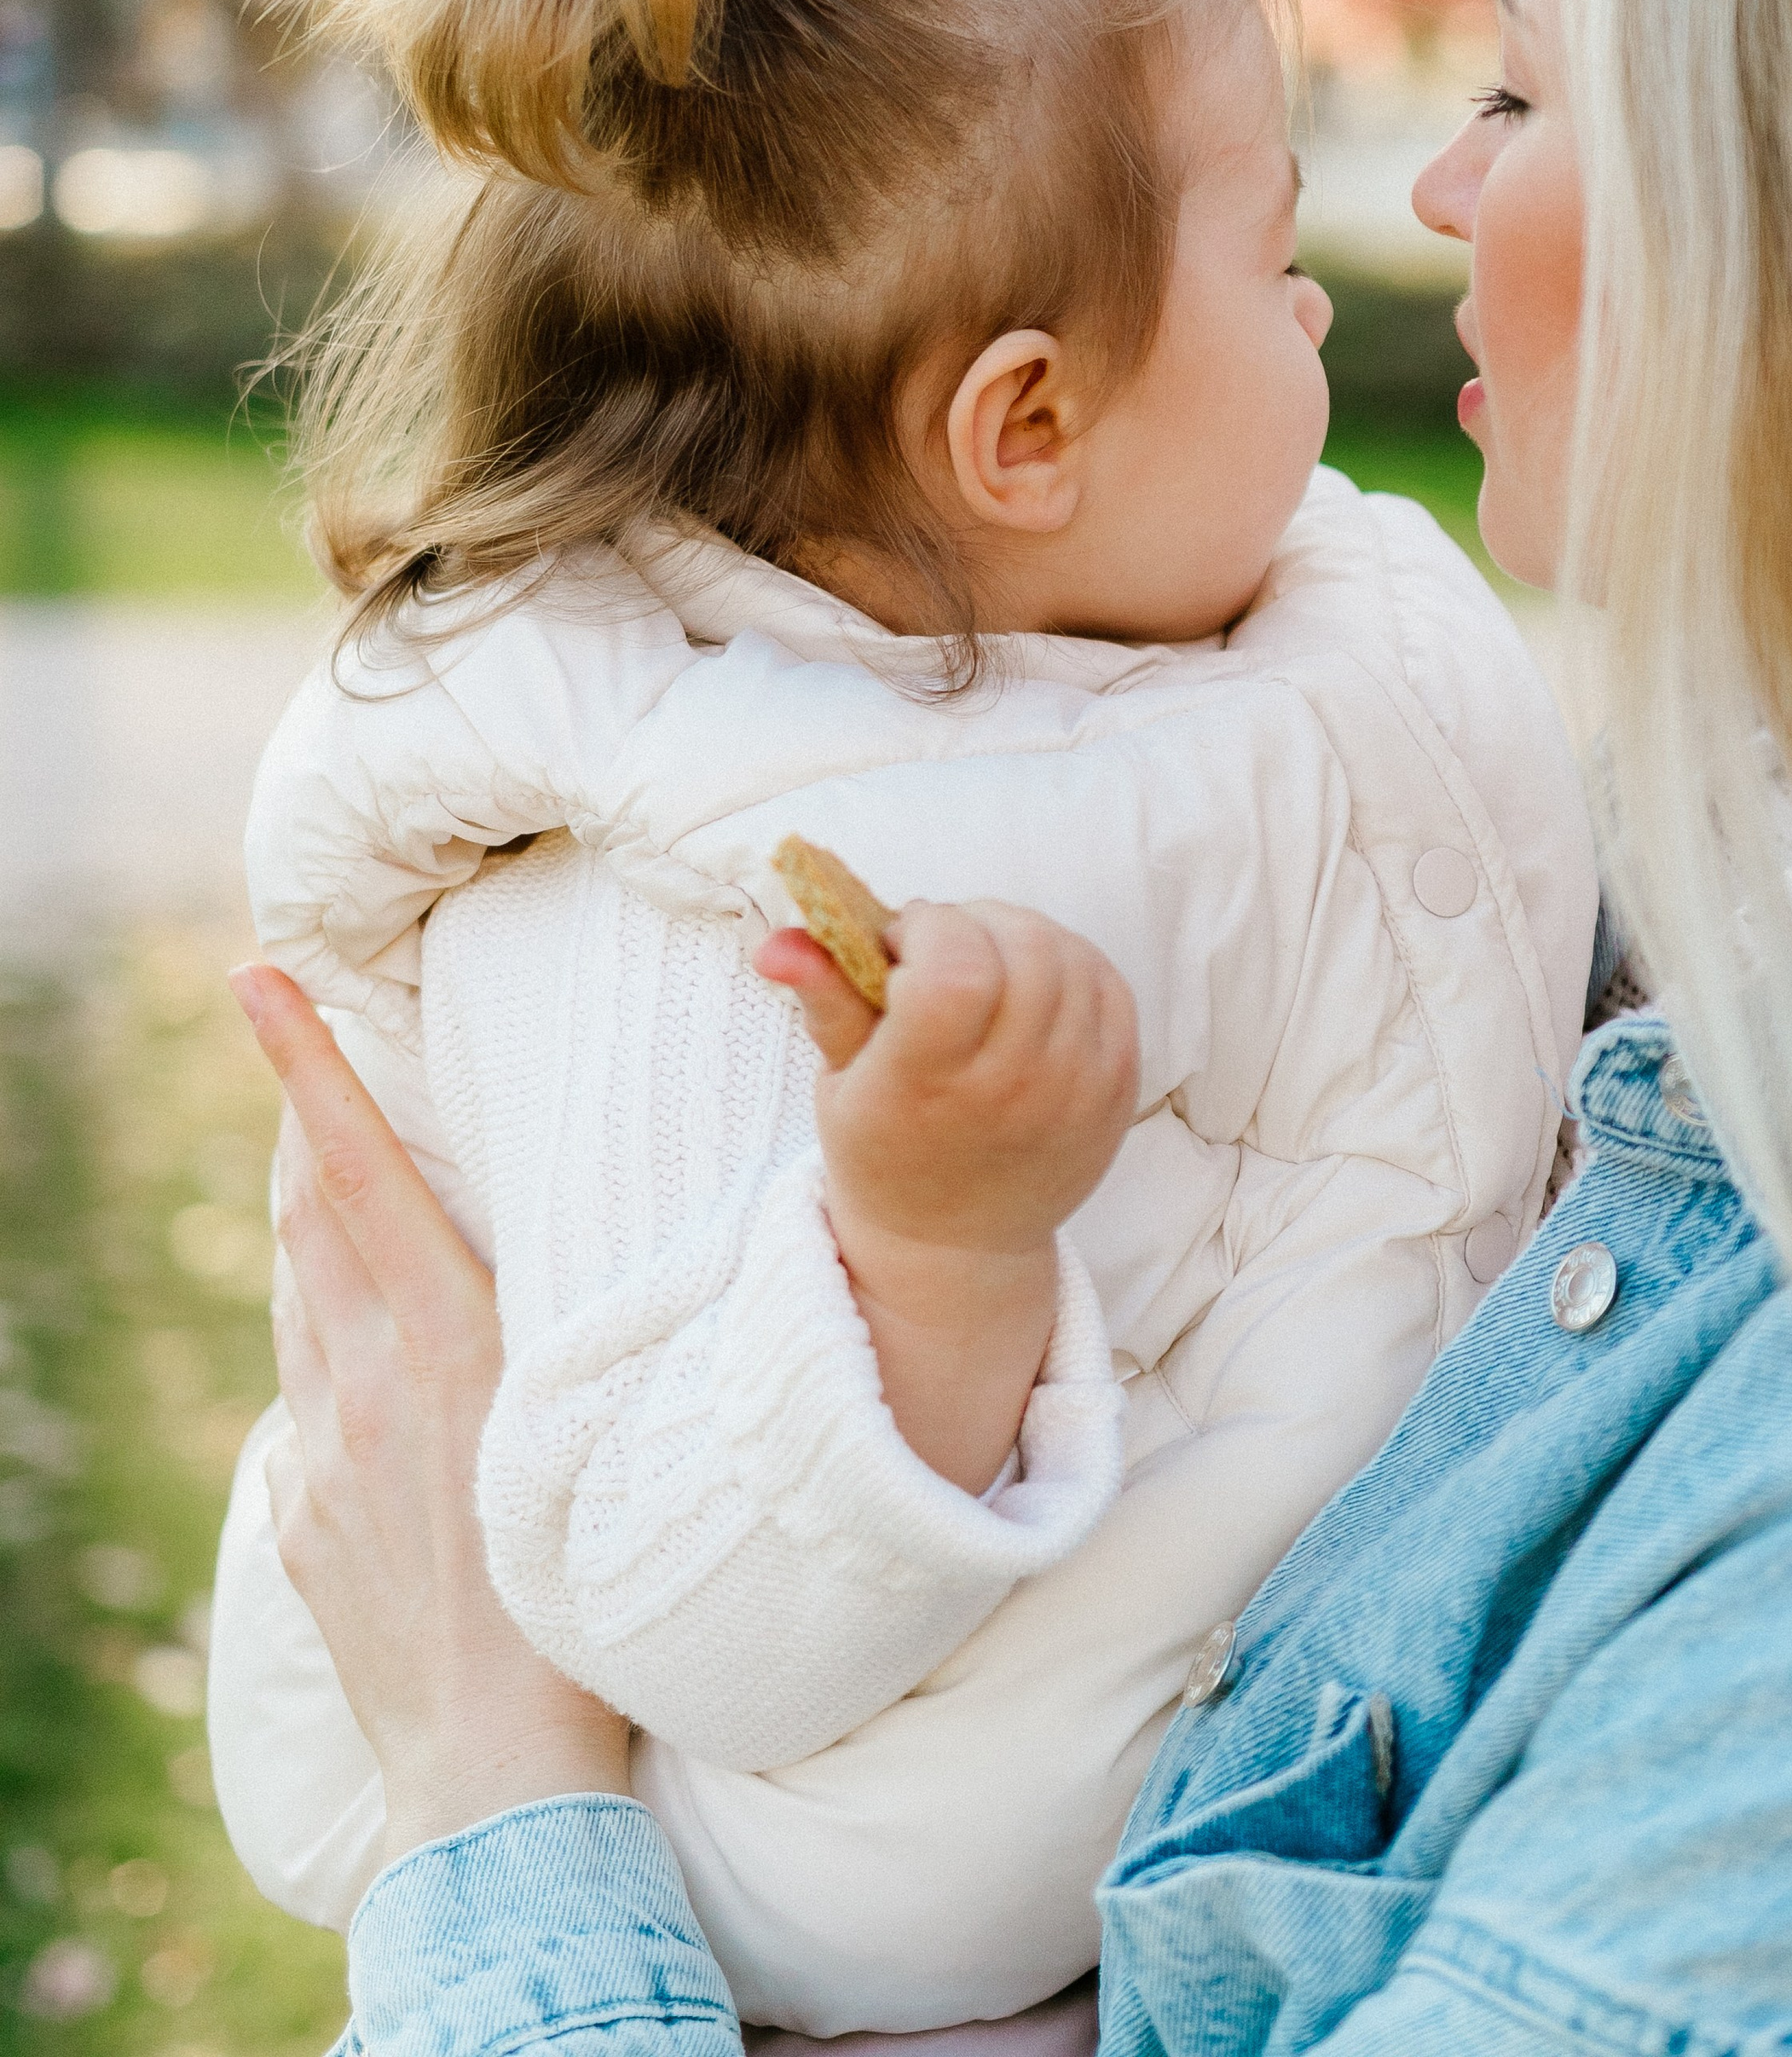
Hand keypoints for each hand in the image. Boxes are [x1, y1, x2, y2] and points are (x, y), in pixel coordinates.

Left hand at [231, 966, 629, 1865]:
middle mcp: (361, 1383)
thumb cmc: (580, 1595)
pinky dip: (326, 1339)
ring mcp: (318, 1454)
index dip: (308, 1066)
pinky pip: (306, 1393)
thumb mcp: (567, 1423)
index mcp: (440, 1344)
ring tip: (321, 1155)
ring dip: (309, 1216)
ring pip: (301, 1296)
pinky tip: (360, 1347)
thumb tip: (481, 1249)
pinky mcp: (301, 1516)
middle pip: (312, 1214)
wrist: (498, 1767)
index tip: (257, 977)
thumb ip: (516, 1327)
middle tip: (293, 1028)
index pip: (360, 1169)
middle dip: (303, 1117)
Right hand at [754, 901, 1136, 1493]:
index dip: (928, 929)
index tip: (902, 947)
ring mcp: (1078, 1089)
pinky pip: (1109, 983)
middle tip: (940, 952)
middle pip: (1019, 947)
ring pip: (1067, 953)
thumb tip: (778, 942)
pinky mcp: (1120, 1087)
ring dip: (1019, 936)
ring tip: (982, 968)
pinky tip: (1028, 986)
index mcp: (930, 1087)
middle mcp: (1013, 1090)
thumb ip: (823, 998)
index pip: (956, 969)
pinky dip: (1069, 962)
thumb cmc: (887, 1150)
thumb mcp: (840, 1081)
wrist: (958, 1245)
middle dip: (972, 922)